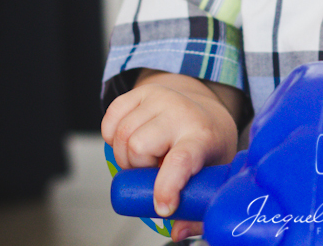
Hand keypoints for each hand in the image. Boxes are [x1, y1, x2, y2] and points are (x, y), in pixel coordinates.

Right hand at [101, 70, 241, 234]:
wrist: (205, 107)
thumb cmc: (207, 145)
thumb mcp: (213, 174)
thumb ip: (197, 207)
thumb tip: (177, 231)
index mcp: (202, 136)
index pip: (181, 160)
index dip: (166, 186)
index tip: (162, 208)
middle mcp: (180, 111)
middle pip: (137, 148)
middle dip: (137, 169)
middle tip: (153, 170)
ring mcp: (159, 97)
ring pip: (120, 136)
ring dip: (125, 156)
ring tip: (146, 156)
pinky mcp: (140, 91)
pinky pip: (109, 120)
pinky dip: (112, 137)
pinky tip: (132, 140)